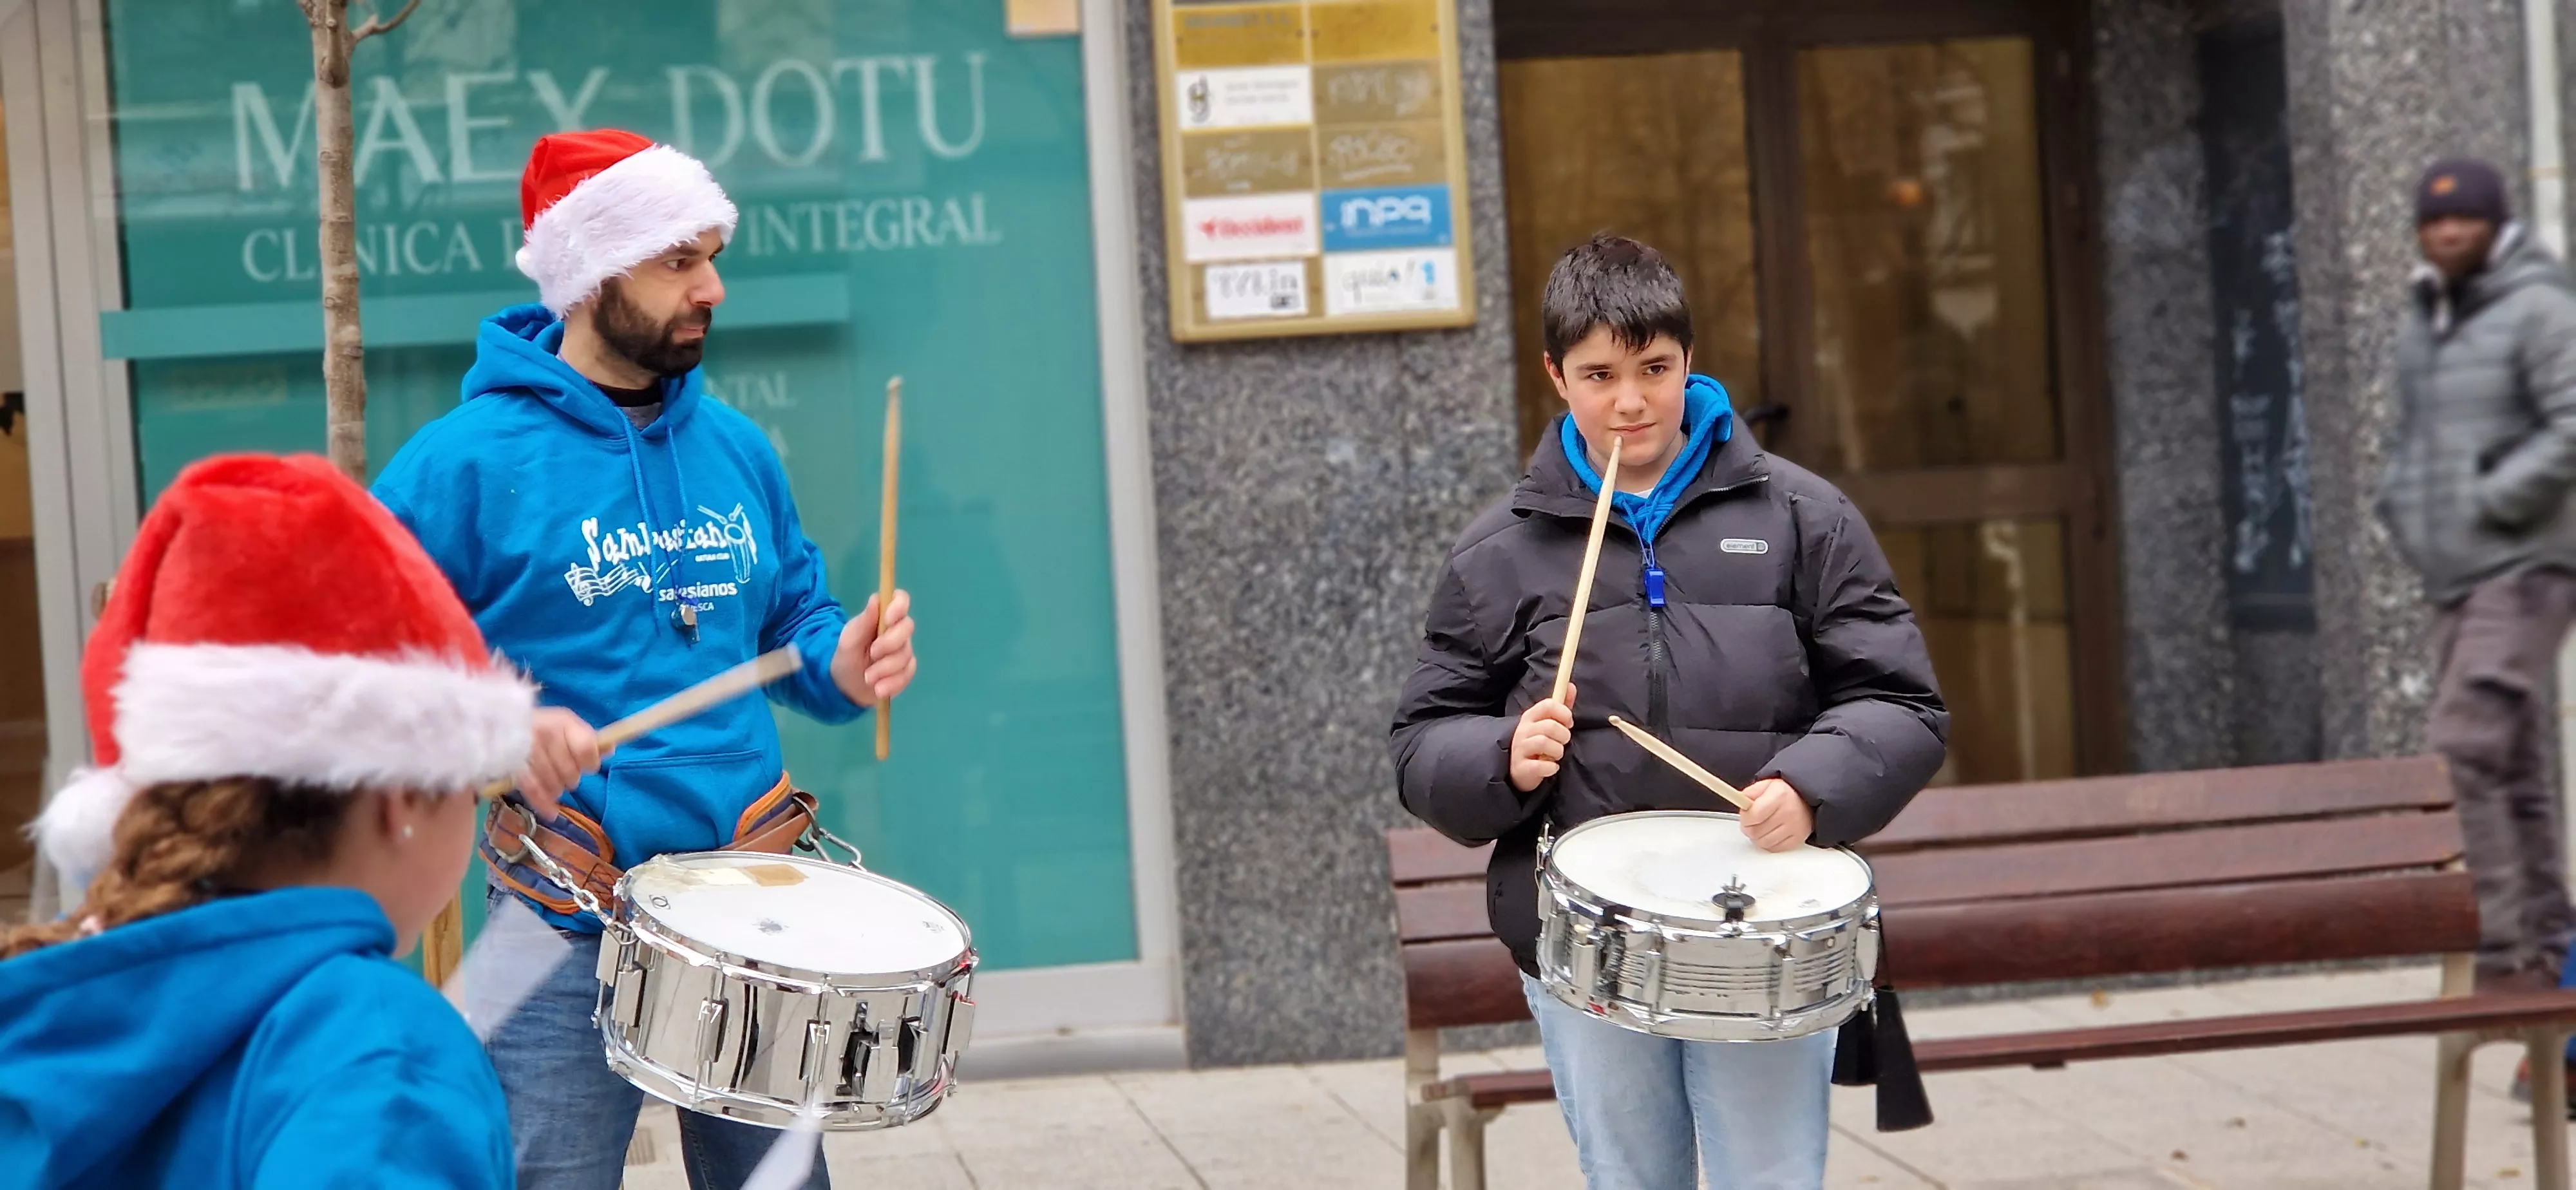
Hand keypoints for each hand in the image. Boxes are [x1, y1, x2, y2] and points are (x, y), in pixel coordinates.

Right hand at [517, 707, 606, 819]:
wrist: (500, 724)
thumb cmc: (542, 726)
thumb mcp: (567, 725)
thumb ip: (589, 738)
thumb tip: (610, 749)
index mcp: (563, 722)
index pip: (586, 749)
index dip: (590, 763)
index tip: (588, 767)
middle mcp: (546, 733)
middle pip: (570, 770)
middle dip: (572, 778)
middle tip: (566, 775)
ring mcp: (527, 749)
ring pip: (553, 782)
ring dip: (557, 790)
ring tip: (556, 787)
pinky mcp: (513, 766)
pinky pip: (533, 790)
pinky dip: (543, 803)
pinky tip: (551, 812)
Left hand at [832, 589, 916, 707]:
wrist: (846, 687)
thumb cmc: (846, 657)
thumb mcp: (849, 640)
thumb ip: (863, 622)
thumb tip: (876, 599)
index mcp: (882, 617)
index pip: (901, 600)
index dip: (899, 606)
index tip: (887, 621)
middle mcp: (897, 631)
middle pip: (907, 627)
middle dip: (889, 643)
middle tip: (872, 654)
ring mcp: (904, 650)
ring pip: (906, 654)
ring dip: (885, 668)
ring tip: (868, 678)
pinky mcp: (907, 670)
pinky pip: (907, 673)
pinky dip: (892, 683)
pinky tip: (879, 688)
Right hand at [1508, 688, 1574, 792]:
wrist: (1518, 770)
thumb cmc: (1537, 744)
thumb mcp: (1547, 723)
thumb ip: (1561, 706)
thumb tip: (1571, 685)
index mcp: (1530, 716)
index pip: (1548, 705)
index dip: (1564, 713)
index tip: (1568, 723)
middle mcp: (1523, 730)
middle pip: (1550, 725)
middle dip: (1563, 735)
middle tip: (1562, 742)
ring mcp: (1520, 749)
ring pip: (1544, 743)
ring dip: (1557, 751)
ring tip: (1556, 755)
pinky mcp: (1521, 768)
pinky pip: (1541, 766)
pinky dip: (1550, 768)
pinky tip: (1550, 767)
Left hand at [1739, 778, 1813, 851]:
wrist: (1807, 800)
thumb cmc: (1785, 793)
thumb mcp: (1766, 785)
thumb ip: (1750, 793)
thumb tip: (1739, 802)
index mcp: (1780, 795)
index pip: (1753, 815)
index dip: (1744, 818)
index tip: (1744, 815)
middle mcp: (1789, 812)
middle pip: (1756, 832)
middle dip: (1748, 828)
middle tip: (1751, 822)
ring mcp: (1795, 827)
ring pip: (1763, 843)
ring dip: (1757, 837)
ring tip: (1761, 826)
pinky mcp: (1798, 839)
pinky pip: (1774, 848)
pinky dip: (1768, 843)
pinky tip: (1770, 833)